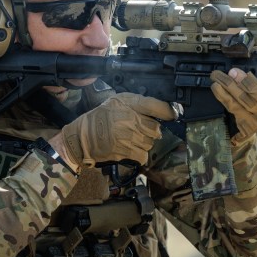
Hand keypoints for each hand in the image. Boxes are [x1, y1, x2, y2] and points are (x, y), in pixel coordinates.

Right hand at [58, 92, 176, 169]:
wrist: (82, 138)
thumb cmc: (101, 118)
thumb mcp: (117, 102)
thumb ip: (137, 104)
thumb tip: (162, 110)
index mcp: (127, 103)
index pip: (154, 105)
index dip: (167, 111)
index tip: (174, 115)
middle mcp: (128, 118)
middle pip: (155, 128)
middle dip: (151, 131)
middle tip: (141, 130)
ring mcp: (126, 136)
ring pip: (150, 143)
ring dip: (144, 143)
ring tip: (132, 139)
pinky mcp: (124, 151)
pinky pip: (143, 155)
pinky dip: (140, 155)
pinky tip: (130, 149)